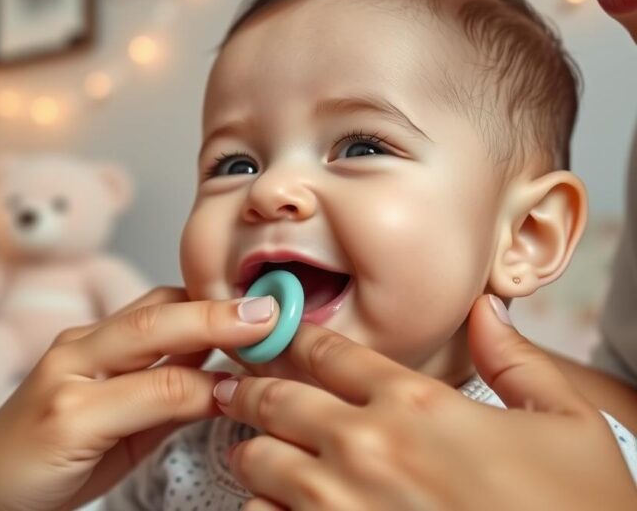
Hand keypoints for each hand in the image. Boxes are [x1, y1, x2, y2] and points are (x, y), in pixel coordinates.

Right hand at [0, 287, 278, 510]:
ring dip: (211, 332)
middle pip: (157, 312)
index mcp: (88, 345)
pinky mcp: (66, 416)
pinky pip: (142, 395)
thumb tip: (221, 378)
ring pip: (149, 341)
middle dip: (220, 306)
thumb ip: (159, 396)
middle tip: (274, 306)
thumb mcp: (111, 423)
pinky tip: (221, 392)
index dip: (214, 302)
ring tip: (263, 333)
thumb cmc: (46, 459)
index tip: (265, 303)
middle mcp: (76, 349)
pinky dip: (187, 390)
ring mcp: (67, 378)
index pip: (159, 307)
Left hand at [215, 295, 636, 509]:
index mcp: (418, 404)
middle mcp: (367, 446)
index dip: (292, 341)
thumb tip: (486, 312)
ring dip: (251, 455)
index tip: (273, 340)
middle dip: (248, 391)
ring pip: (256, 462)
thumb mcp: (569, 426)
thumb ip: (518, 362)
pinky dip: (263, 510)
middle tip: (233, 389)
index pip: (327, 353)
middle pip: (275, 401)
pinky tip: (274, 507)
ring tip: (251, 454)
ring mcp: (340, 504)